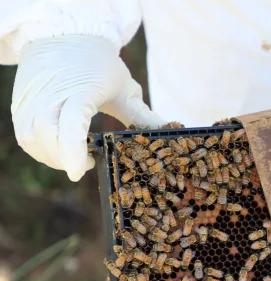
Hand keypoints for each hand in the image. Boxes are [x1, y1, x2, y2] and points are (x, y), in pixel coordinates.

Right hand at [11, 35, 162, 181]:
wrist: (63, 35)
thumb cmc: (98, 64)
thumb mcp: (124, 88)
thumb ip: (141, 115)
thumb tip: (167, 133)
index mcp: (80, 89)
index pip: (70, 123)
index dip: (73, 150)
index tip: (80, 171)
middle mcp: (50, 94)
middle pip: (46, 134)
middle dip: (64, 158)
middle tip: (84, 165)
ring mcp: (31, 98)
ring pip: (31, 137)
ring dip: (51, 156)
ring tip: (71, 158)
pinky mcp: (19, 103)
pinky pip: (24, 134)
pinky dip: (39, 148)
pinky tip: (56, 150)